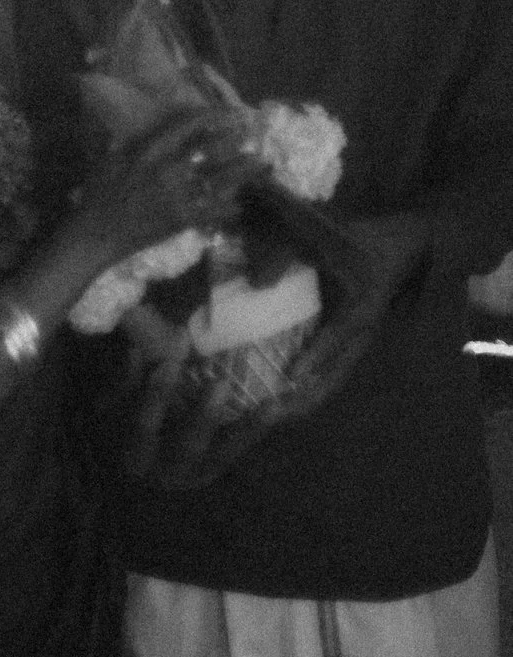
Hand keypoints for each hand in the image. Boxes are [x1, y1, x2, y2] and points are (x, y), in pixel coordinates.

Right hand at [75, 107, 264, 267]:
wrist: (97, 234)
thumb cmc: (98, 195)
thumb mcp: (107, 161)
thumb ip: (126, 140)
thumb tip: (136, 118)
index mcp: (147, 153)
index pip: (184, 127)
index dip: (208, 117)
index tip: (224, 111)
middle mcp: (167, 172)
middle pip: (210, 151)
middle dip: (233, 139)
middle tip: (250, 131)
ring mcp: (178, 197)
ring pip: (219, 180)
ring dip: (242, 171)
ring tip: (259, 162)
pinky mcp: (183, 220)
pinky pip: (214, 211)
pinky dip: (229, 207)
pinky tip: (240, 203)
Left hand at [117, 212, 419, 490]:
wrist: (400, 247)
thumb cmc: (358, 238)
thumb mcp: (323, 235)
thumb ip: (286, 252)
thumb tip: (255, 283)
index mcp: (361, 304)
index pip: (338, 335)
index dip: (316, 356)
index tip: (291, 377)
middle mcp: (362, 331)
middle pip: (334, 374)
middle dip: (301, 398)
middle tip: (264, 415)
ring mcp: (357, 344)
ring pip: (331, 382)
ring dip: (301, 402)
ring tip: (265, 421)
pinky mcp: (349, 348)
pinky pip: (328, 376)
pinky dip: (305, 392)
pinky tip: (275, 405)